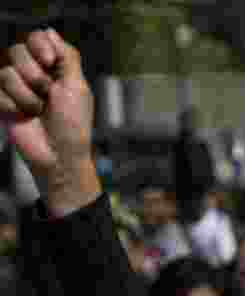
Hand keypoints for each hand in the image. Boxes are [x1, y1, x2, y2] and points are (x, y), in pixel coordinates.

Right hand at [0, 29, 99, 216]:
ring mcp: (16, 88)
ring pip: (6, 72)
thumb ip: (67, 56)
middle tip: (47, 94)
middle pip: (18, 50)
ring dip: (25, 94)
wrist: (58, 155)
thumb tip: (50, 31)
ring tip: (37, 110)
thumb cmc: (73, 125)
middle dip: (34, 74)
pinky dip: (11, 105)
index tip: (49, 62)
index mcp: (55, 68)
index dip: (39, 46)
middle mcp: (34, 74)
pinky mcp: (2, 102)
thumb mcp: (78, 87)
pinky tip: (22, 116)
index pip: (37, 38)